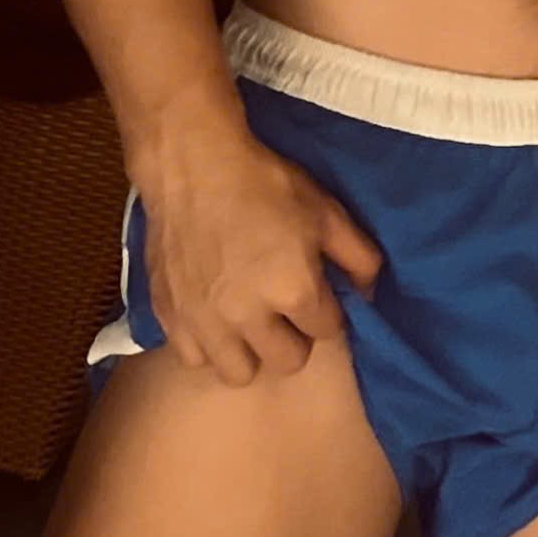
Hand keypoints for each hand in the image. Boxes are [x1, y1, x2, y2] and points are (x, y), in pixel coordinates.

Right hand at [139, 134, 382, 387]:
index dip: (326, 310)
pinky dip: (207, 345)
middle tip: (285, 308)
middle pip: (288, 361)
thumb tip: (368, 294)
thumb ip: (359, 258)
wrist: (192, 164)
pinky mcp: (169, 316)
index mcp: (294, 290)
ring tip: (248, 321)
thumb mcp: (326, 211)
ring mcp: (205, 321)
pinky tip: (212, 316)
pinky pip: (194, 357)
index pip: (328, 330)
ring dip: (250, 351)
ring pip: (239, 372)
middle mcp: (249, 317)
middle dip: (294, 337)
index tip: (316, 292)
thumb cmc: (265, 184)